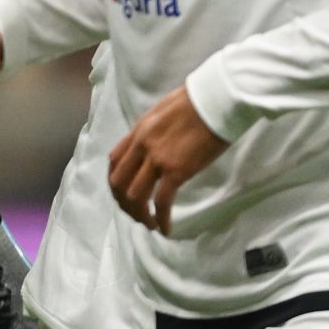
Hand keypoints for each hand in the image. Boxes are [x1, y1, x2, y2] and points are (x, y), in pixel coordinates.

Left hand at [109, 86, 229, 234]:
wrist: (214, 100)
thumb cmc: (195, 103)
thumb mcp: (162, 113)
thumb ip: (153, 132)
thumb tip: (155, 147)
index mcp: (138, 130)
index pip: (114, 160)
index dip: (115, 182)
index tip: (124, 194)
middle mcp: (142, 145)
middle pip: (118, 182)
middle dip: (124, 203)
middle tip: (137, 214)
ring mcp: (157, 158)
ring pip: (135, 196)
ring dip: (140, 215)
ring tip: (151, 224)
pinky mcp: (176, 170)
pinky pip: (162, 201)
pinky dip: (161, 219)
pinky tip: (166, 228)